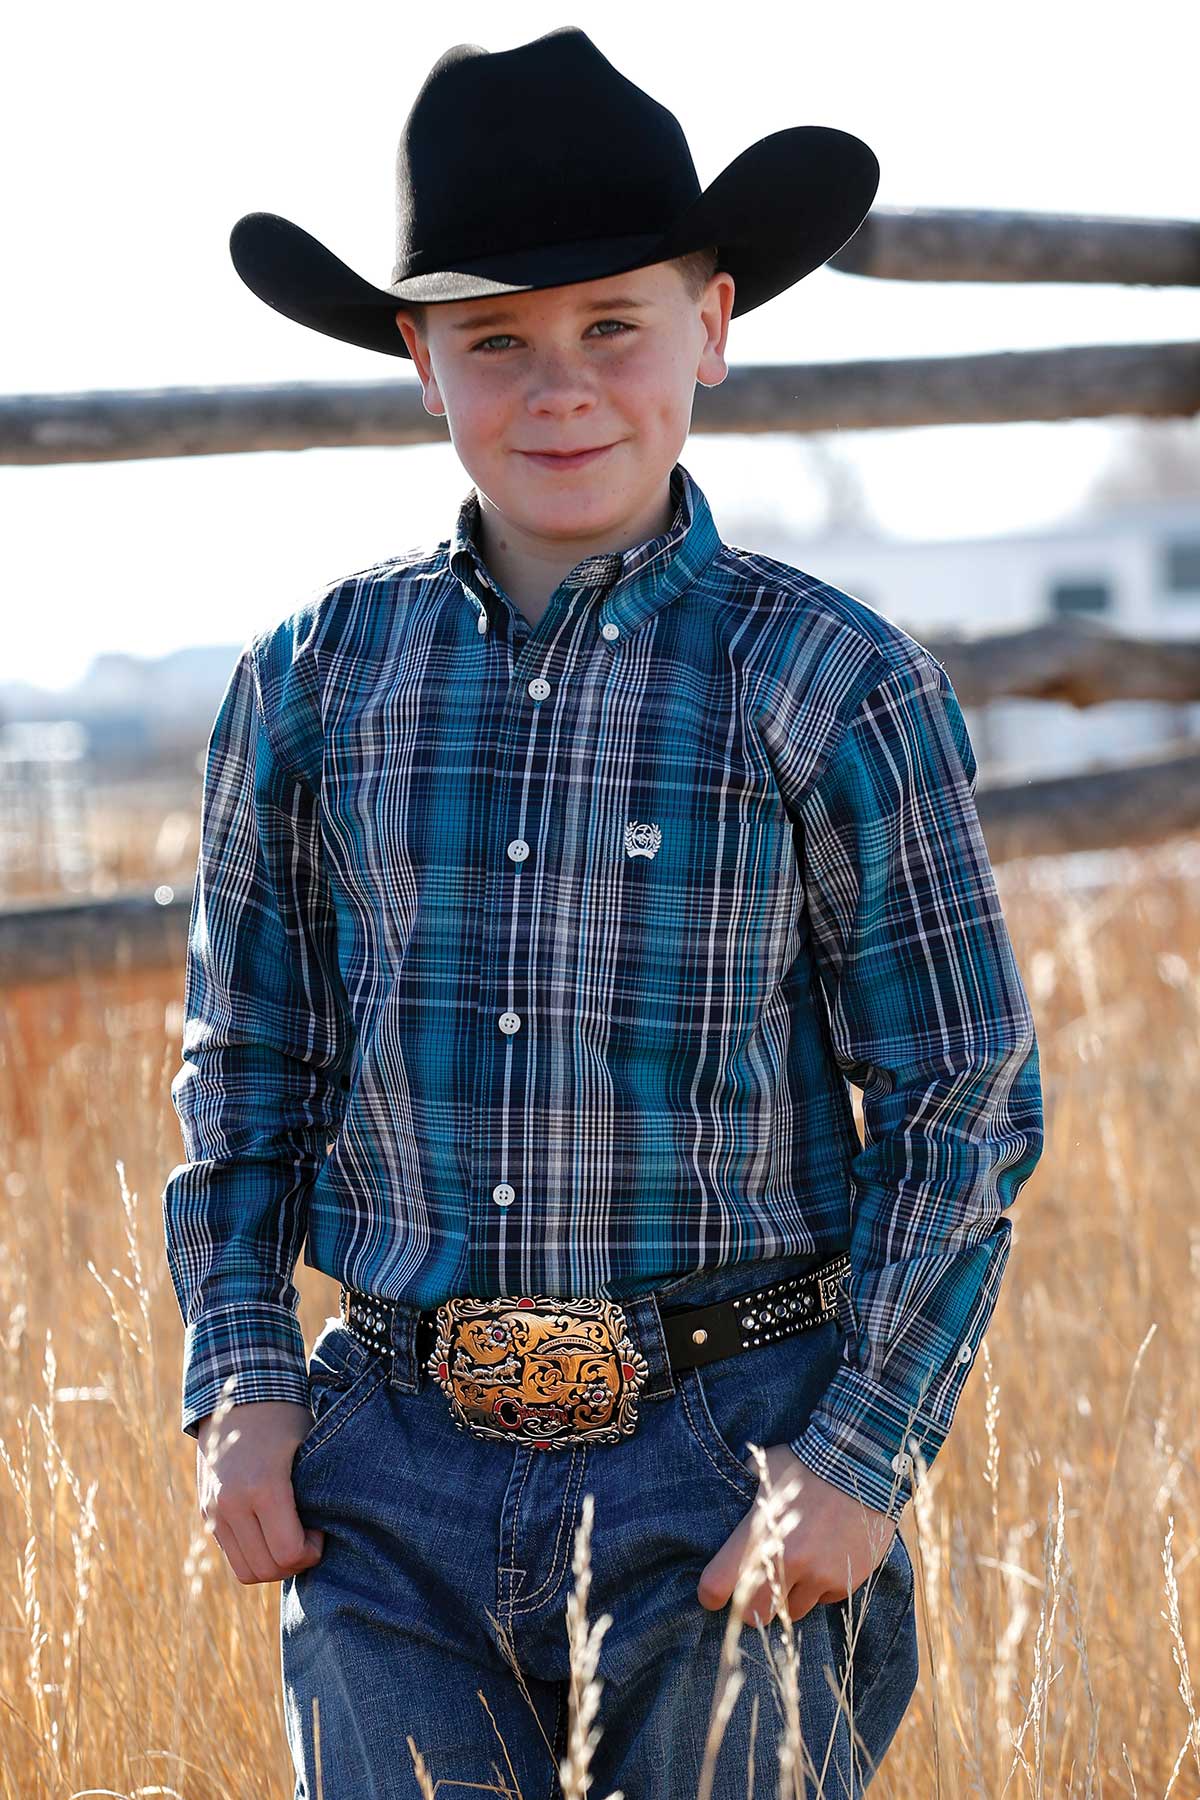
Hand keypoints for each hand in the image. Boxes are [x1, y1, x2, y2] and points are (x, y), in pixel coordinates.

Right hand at [195, 1400, 325, 1584]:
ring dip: (271, 1565)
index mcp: (263, 1487)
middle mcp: (232, 1504)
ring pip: (245, 1570)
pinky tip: (269, 1531)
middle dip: (293, 1564)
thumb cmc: (286, 1416)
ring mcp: (214, 1510)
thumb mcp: (308, 1448)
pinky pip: (230, 1553)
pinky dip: (252, 1553)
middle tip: (309, 1540)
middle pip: (265, 1570)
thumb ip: (315, 1492)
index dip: (311, 1553)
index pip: (288, 1553)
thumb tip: (333, 1529)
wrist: (239, 1392)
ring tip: (289, 1539)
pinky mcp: (205, 1511)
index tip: (321, 1532)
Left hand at [696, 1444, 895, 1625]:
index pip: (718, 1584)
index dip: (710, 1593)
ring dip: (789, 1595)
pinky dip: (819, 1587)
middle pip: (756, 1614)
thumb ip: (744, 1500)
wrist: (861, 1463)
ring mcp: (819, 1575)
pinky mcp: (845, 1581)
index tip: (712, 1594)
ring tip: (796, 1567)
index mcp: (759, 1535)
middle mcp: (789, 1562)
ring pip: (791, 1611)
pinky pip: (823, 1599)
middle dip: (752, 1604)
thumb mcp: (763, 1472)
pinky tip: (824, 1558)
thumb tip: (723, 1511)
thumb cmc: (805, 1462)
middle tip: (757, 1587)